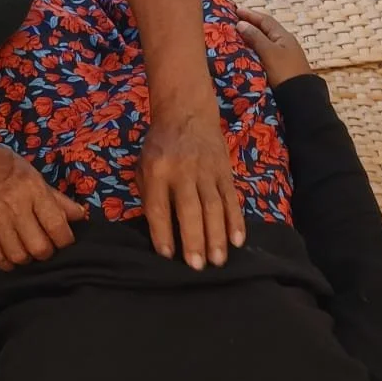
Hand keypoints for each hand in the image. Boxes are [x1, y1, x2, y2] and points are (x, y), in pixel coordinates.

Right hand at [0, 135, 83, 270]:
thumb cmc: (1, 166)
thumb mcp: (31, 173)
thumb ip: (56, 197)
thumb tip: (79, 215)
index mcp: (32, 189)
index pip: (57, 226)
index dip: (65, 240)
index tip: (63, 240)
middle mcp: (14, 206)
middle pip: (39, 247)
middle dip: (46, 252)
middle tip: (44, 246)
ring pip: (19, 256)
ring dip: (26, 258)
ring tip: (26, 250)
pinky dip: (7, 262)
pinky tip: (10, 255)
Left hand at [141, 104, 244, 269]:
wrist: (187, 113)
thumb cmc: (160, 147)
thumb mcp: (144, 166)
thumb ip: (150, 196)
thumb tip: (160, 233)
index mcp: (157, 170)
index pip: (159, 206)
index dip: (162, 232)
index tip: (167, 256)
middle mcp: (183, 171)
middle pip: (190, 209)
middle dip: (194, 239)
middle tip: (197, 267)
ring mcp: (207, 171)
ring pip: (214, 207)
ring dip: (217, 236)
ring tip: (218, 261)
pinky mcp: (225, 171)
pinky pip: (232, 199)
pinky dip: (236, 221)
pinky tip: (237, 241)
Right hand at [235, 8, 312, 86]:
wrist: (300, 96)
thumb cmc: (284, 72)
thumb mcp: (269, 52)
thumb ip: (255, 37)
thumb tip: (241, 23)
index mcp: (283, 36)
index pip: (265, 20)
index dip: (250, 15)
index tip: (235, 10)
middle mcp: (285, 43)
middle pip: (266, 29)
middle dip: (251, 24)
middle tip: (235, 21)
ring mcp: (284, 55)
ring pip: (266, 41)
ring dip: (253, 36)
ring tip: (238, 35)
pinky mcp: (281, 67)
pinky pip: (266, 52)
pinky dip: (256, 48)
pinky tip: (249, 52)